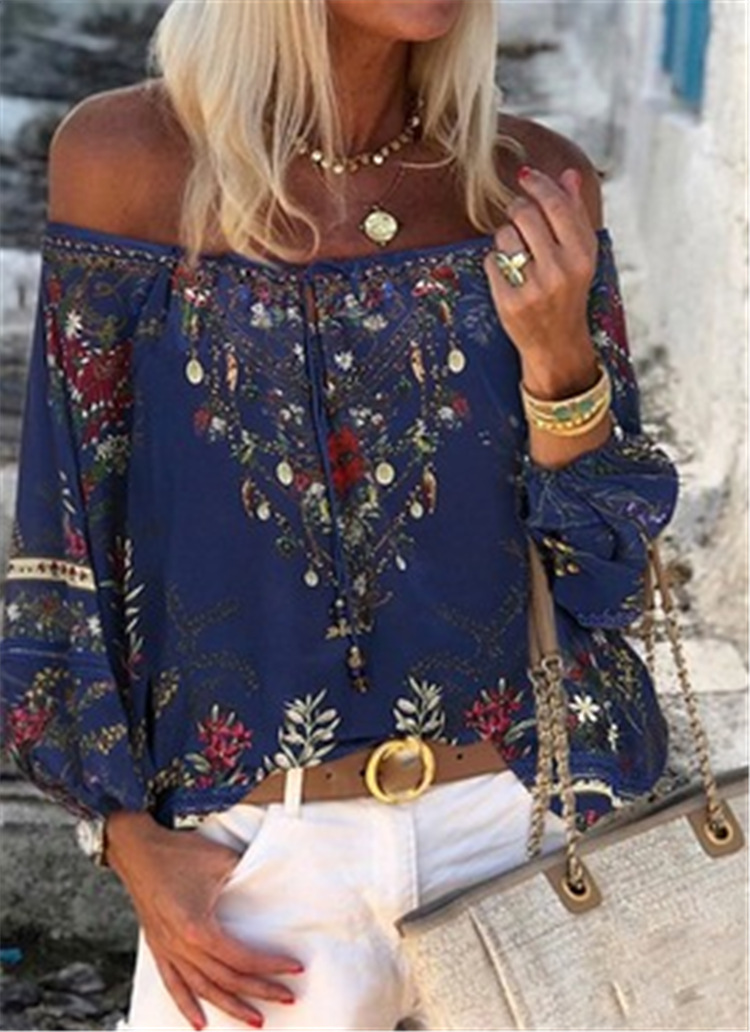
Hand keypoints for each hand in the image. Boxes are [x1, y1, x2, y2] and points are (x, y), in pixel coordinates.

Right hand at [106, 812, 303, 1029]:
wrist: (138, 850)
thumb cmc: (177, 853)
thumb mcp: (220, 860)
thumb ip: (247, 874)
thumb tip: (271, 879)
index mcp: (197, 929)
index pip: (241, 958)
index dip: (270, 966)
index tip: (293, 968)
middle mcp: (181, 946)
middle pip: (226, 980)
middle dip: (259, 992)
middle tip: (286, 998)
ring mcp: (168, 950)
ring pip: (202, 990)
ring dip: (230, 1007)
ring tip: (254, 1019)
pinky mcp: (158, 948)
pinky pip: (173, 985)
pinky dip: (187, 1006)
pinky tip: (199, 1023)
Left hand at [484, 166, 598, 399]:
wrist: (557, 343)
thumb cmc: (569, 293)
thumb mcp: (581, 256)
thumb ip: (575, 214)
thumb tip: (569, 174)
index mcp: (581, 256)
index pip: (556, 205)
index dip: (538, 184)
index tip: (526, 175)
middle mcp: (559, 271)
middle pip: (525, 214)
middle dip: (517, 208)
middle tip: (517, 214)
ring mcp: (533, 288)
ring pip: (505, 236)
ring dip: (506, 238)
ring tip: (518, 254)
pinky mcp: (509, 303)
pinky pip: (491, 261)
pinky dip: (496, 263)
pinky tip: (510, 276)